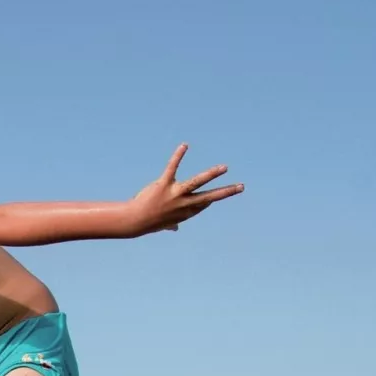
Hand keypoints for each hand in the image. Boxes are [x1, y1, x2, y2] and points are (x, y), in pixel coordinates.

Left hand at [127, 145, 242, 233]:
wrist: (134, 221)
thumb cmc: (150, 222)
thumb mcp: (164, 224)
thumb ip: (171, 224)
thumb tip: (174, 229)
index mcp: (187, 212)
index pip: (205, 203)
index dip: (211, 199)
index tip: (215, 197)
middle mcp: (184, 203)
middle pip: (209, 197)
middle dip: (226, 192)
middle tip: (241, 187)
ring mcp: (175, 194)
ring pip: (196, 182)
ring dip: (211, 175)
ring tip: (224, 168)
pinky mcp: (163, 184)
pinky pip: (172, 168)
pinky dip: (178, 156)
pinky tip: (184, 145)